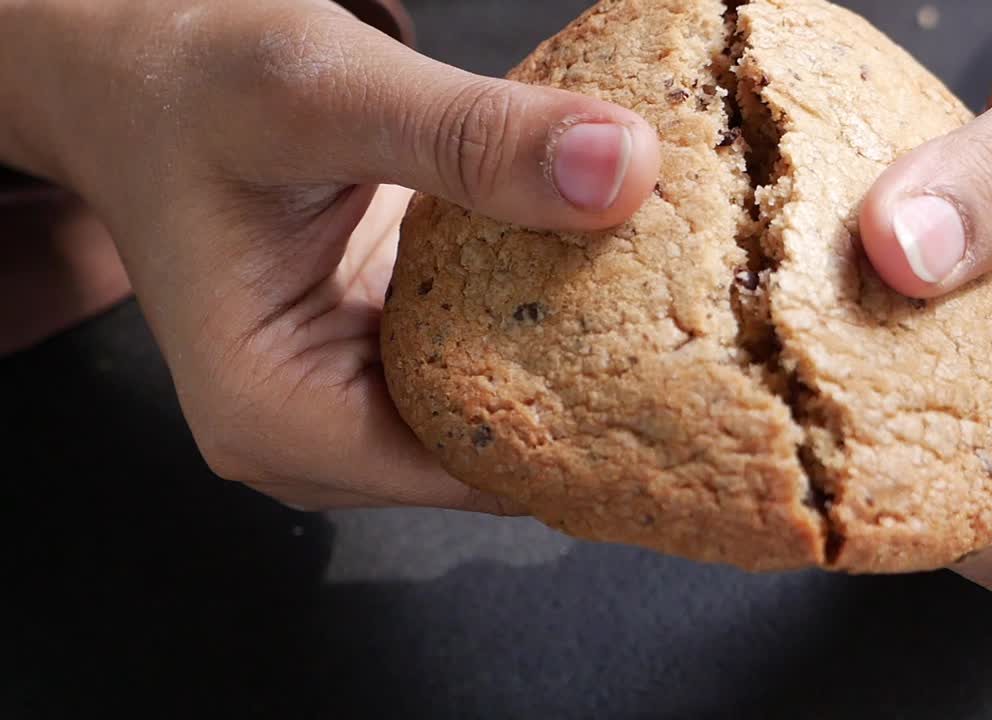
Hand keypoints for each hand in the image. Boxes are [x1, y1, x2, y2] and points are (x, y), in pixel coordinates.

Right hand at [1, 0, 659, 510]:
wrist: (142, 73)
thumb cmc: (193, 85)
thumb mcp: (323, 94)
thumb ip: (468, 136)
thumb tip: (621, 171)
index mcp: (277, 413)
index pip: (475, 472)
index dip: (595, 443)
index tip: (701, 393)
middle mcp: (311, 433)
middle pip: (493, 459)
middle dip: (598, 410)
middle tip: (712, 351)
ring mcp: (345, 400)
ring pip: (493, 418)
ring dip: (578, 371)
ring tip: (682, 325)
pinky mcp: (374, 357)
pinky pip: (478, 369)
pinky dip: (538, 332)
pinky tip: (606, 288)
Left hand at [859, 0, 991, 590]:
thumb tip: (899, 251)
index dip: (931, 519)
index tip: (835, 447)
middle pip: (980, 514)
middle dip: (883, 469)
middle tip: (792, 388)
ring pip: (946, 466)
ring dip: (871, 418)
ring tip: (803, 349)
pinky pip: (934, 404)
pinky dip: (881, 369)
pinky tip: (835, 321)